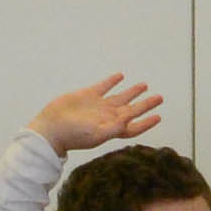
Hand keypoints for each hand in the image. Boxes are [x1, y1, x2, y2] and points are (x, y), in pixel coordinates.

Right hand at [37, 74, 166, 157]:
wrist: (51, 127)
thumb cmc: (73, 135)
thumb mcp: (96, 134)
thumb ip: (114, 128)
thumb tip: (128, 120)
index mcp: (112, 128)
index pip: (134, 126)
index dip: (146, 122)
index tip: (158, 116)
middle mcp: (108, 117)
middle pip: (131, 110)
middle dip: (145, 104)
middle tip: (159, 98)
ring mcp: (98, 106)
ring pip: (120, 97)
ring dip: (132, 92)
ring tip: (145, 85)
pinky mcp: (88, 95)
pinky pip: (104, 86)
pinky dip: (112, 81)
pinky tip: (120, 76)